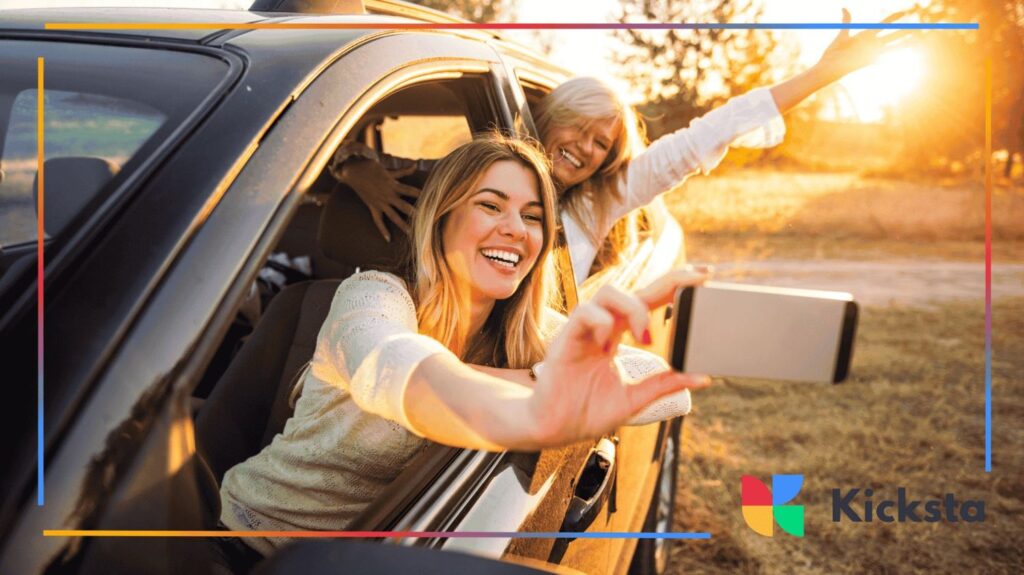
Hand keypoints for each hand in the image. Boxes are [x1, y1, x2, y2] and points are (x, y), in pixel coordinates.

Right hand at [335, 158, 420, 241]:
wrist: (353, 171)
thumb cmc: (372, 168)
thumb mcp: (389, 170)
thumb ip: (403, 171)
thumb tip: (415, 165)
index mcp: (393, 185)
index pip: (410, 190)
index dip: (420, 195)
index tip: (432, 200)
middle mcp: (388, 195)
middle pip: (404, 206)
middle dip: (414, 213)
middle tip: (425, 220)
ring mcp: (380, 203)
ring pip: (393, 216)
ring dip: (402, 224)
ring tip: (411, 233)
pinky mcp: (373, 207)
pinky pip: (378, 221)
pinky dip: (383, 230)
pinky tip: (388, 239)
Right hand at [528, 266, 711, 445]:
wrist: (555, 430)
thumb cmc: (587, 411)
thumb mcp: (636, 398)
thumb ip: (665, 384)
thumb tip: (702, 377)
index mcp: (618, 336)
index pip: (648, 301)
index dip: (674, 285)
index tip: (704, 276)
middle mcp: (601, 328)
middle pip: (634, 289)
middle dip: (667, 281)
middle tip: (695, 279)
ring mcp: (583, 331)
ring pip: (607, 293)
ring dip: (632, 308)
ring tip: (643, 334)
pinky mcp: (566, 340)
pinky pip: (585, 313)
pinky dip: (601, 322)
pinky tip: (607, 344)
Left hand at [814, 8, 915, 82]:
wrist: (829, 67)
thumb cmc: (834, 53)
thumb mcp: (842, 35)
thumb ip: (846, 22)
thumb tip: (844, 7)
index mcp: (865, 35)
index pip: (884, 24)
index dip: (894, 17)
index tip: (906, 12)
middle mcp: (871, 44)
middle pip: (892, 36)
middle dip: (905, 32)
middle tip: (919, 28)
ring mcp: (871, 54)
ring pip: (892, 48)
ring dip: (905, 45)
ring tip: (918, 42)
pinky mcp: (868, 62)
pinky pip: (884, 60)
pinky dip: (894, 59)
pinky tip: (906, 58)